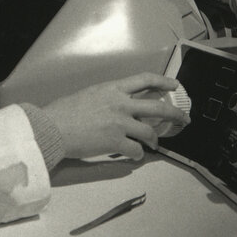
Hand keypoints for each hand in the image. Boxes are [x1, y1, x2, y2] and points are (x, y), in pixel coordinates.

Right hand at [43, 73, 190, 160]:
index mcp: (114, 88)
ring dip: (155, 140)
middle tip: (183, 119)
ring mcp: (120, 123)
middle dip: (175, 114)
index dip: (163, 81)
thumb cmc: (65, 111)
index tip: (174, 85)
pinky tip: (135, 157)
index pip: (145, 79)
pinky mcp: (116, 142)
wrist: (53, 127)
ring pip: (150, 132)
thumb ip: (108, 97)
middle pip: (158, 107)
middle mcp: (121, 103)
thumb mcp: (90, 94)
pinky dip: (138, 155)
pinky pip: (136, 151)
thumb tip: (119, 104)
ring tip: (154, 144)